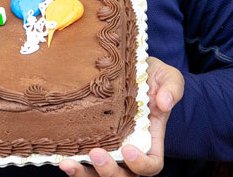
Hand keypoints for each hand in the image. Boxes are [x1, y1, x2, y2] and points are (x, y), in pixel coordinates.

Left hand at [58, 57, 183, 176]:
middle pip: (123, 176)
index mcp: (151, 139)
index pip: (151, 165)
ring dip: (84, 174)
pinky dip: (72, 165)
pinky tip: (61, 157)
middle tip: (96, 153)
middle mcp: (130, 150)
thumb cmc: (152, 75)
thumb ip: (172, 88)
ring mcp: (109, 148)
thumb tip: (164, 103)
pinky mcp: (91, 140)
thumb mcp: (168, 76)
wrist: (129, 67)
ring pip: (99, 175)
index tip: (128, 149)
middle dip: (109, 171)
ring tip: (68, 163)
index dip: (141, 164)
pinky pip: (82, 162)